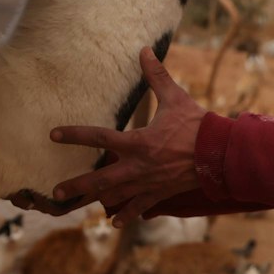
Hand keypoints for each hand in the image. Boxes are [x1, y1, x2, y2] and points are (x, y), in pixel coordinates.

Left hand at [49, 47, 207, 226]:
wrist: (220, 155)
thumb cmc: (197, 125)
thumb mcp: (175, 98)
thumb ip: (156, 75)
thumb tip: (144, 49)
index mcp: (137, 142)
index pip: (98, 137)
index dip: (74, 135)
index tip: (53, 135)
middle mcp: (137, 166)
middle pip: (99, 180)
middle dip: (76, 186)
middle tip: (56, 193)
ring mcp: (147, 183)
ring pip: (115, 197)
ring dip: (95, 202)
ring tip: (76, 205)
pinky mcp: (159, 193)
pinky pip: (139, 207)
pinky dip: (126, 215)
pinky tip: (114, 223)